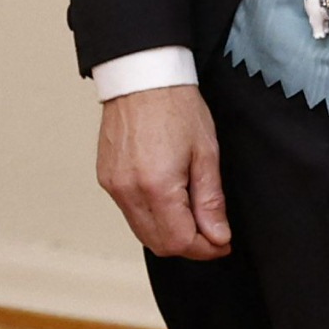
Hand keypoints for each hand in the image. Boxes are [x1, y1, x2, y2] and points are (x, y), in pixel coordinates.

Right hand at [97, 84, 231, 260]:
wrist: (143, 79)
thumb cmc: (177, 107)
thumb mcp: (206, 154)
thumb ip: (210, 200)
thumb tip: (217, 236)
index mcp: (156, 186)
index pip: (179, 241)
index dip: (205, 249)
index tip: (223, 243)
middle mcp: (128, 191)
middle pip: (159, 244)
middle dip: (189, 246)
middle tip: (213, 234)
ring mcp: (113, 187)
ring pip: (142, 232)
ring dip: (170, 234)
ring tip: (195, 217)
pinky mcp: (106, 179)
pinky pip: (130, 213)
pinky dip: (152, 218)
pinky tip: (171, 203)